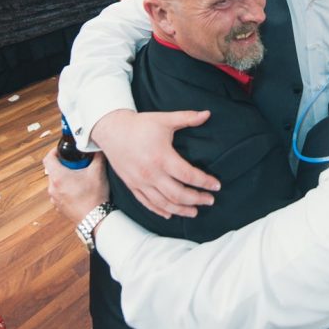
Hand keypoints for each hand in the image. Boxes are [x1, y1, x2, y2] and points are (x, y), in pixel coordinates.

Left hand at [44, 148, 109, 224]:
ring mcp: (55, 199)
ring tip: (79, 178)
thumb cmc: (94, 197)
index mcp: (58, 177)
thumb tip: (98, 149)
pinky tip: (78, 190)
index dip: (54, 151)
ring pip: (56, 182)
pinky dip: (66, 189)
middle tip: (76, 165)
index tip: (62, 150)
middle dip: (63, 165)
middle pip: (53, 170)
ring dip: (64, 178)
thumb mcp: (98, 172)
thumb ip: (98, 156)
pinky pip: (59, 193)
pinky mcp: (59, 207)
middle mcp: (52, 188)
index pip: (48, 158)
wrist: (95, 218)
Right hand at [91, 109, 217, 218]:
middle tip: (210, 200)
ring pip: (164, 203)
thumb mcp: (164, 119)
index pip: (188, 175)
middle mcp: (151, 174)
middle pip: (178, 194)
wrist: (112, 130)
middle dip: (197, 199)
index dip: (205, 182)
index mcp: (162, 157)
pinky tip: (170, 214)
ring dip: (181, 210)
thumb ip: (187, 117)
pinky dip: (160, 211)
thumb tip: (207, 114)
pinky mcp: (132, 186)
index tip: (216, 186)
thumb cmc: (140, 124)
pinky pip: (147, 203)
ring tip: (195, 212)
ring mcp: (140, 182)